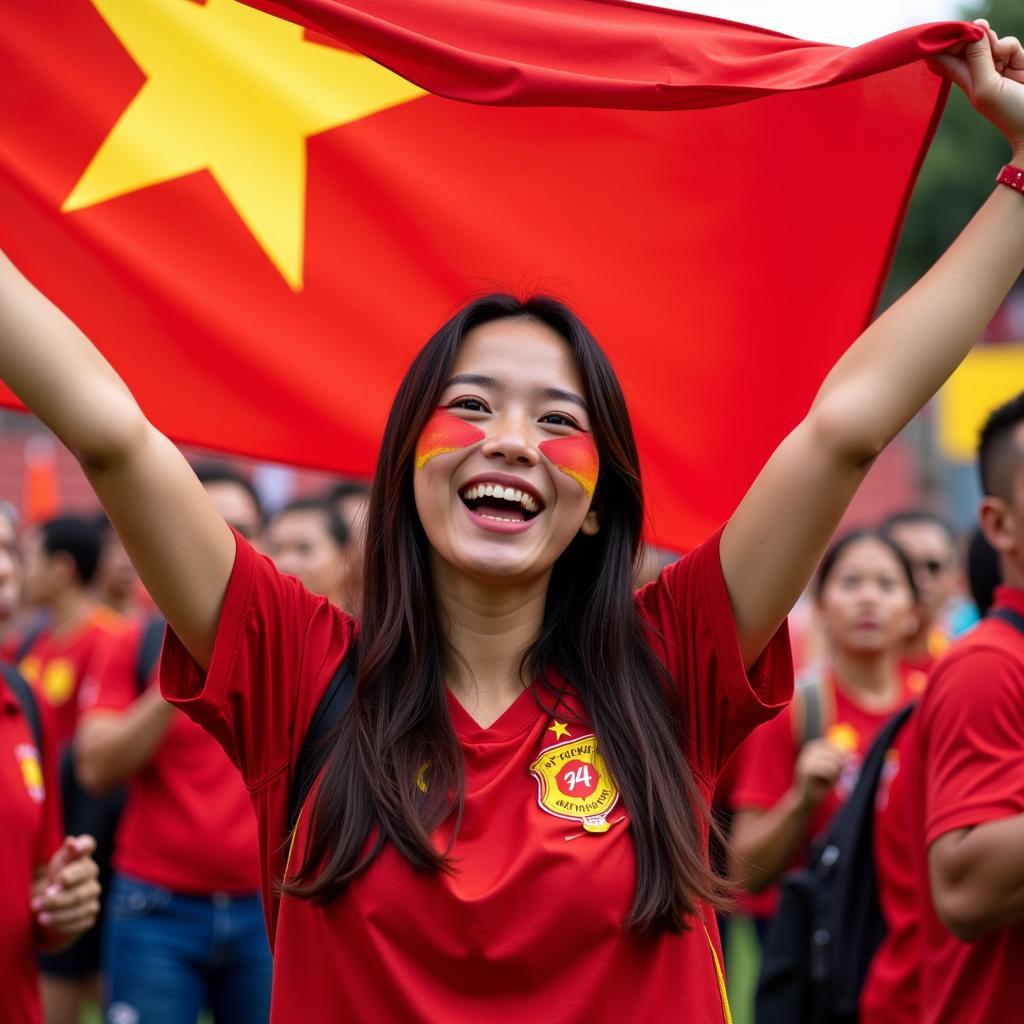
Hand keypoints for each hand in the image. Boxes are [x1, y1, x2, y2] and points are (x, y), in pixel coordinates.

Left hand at [31, 835, 100, 940]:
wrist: (53, 907)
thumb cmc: (54, 879)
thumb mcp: (55, 865)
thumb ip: (65, 853)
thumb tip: (72, 841)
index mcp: (80, 857)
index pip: (88, 844)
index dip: (83, 845)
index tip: (74, 847)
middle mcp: (91, 874)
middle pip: (82, 881)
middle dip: (58, 894)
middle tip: (36, 903)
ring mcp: (92, 895)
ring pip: (81, 904)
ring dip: (58, 912)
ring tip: (40, 916)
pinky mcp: (90, 915)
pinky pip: (80, 921)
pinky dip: (62, 923)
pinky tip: (48, 922)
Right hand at [792, 739, 846, 807]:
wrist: (805, 800)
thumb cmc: (820, 785)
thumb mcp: (833, 771)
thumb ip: (842, 763)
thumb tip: (855, 756)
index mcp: (815, 747)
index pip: (836, 747)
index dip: (842, 758)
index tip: (840, 769)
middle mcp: (809, 750)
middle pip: (836, 754)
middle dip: (840, 767)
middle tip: (834, 777)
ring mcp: (807, 758)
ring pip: (834, 763)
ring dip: (836, 775)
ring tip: (828, 781)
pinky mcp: (807, 769)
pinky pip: (829, 771)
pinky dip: (831, 779)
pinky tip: (824, 784)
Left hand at [930, 21, 1023, 159]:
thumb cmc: (1011, 113)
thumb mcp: (987, 87)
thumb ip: (979, 60)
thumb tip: (974, 33)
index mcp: (966, 83)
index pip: (945, 61)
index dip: (939, 46)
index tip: (936, 32)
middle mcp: (980, 75)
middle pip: (966, 48)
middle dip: (969, 36)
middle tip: (977, 27)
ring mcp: (1000, 68)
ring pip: (989, 43)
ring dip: (992, 40)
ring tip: (998, 50)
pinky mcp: (1018, 64)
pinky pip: (1009, 45)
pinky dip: (1009, 46)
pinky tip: (1013, 58)